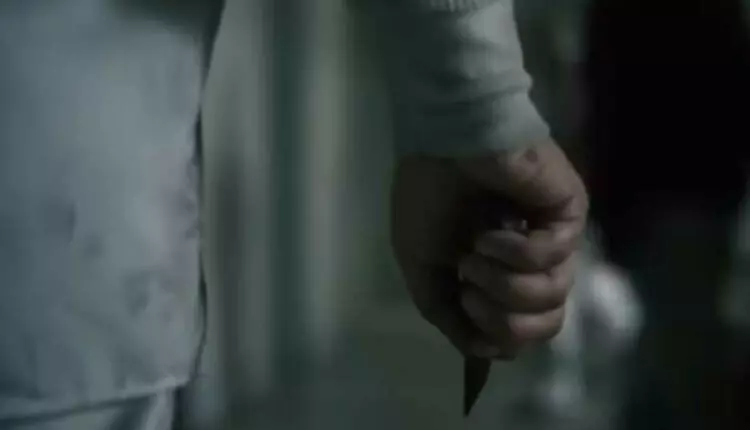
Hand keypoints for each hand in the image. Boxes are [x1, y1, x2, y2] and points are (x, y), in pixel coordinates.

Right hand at [391, 141, 587, 358]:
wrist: (440, 143)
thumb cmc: (428, 197)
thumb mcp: (423, 269)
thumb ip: (449, 315)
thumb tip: (487, 352)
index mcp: (499, 274)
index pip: (521, 332)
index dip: (496, 335)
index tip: (465, 305)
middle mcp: (530, 261)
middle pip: (546, 326)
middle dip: (504, 320)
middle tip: (471, 290)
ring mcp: (551, 236)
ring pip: (552, 298)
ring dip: (503, 284)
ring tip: (475, 254)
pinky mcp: (567, 212)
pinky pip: (552, 256)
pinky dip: (514, 250)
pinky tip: (491, 229)